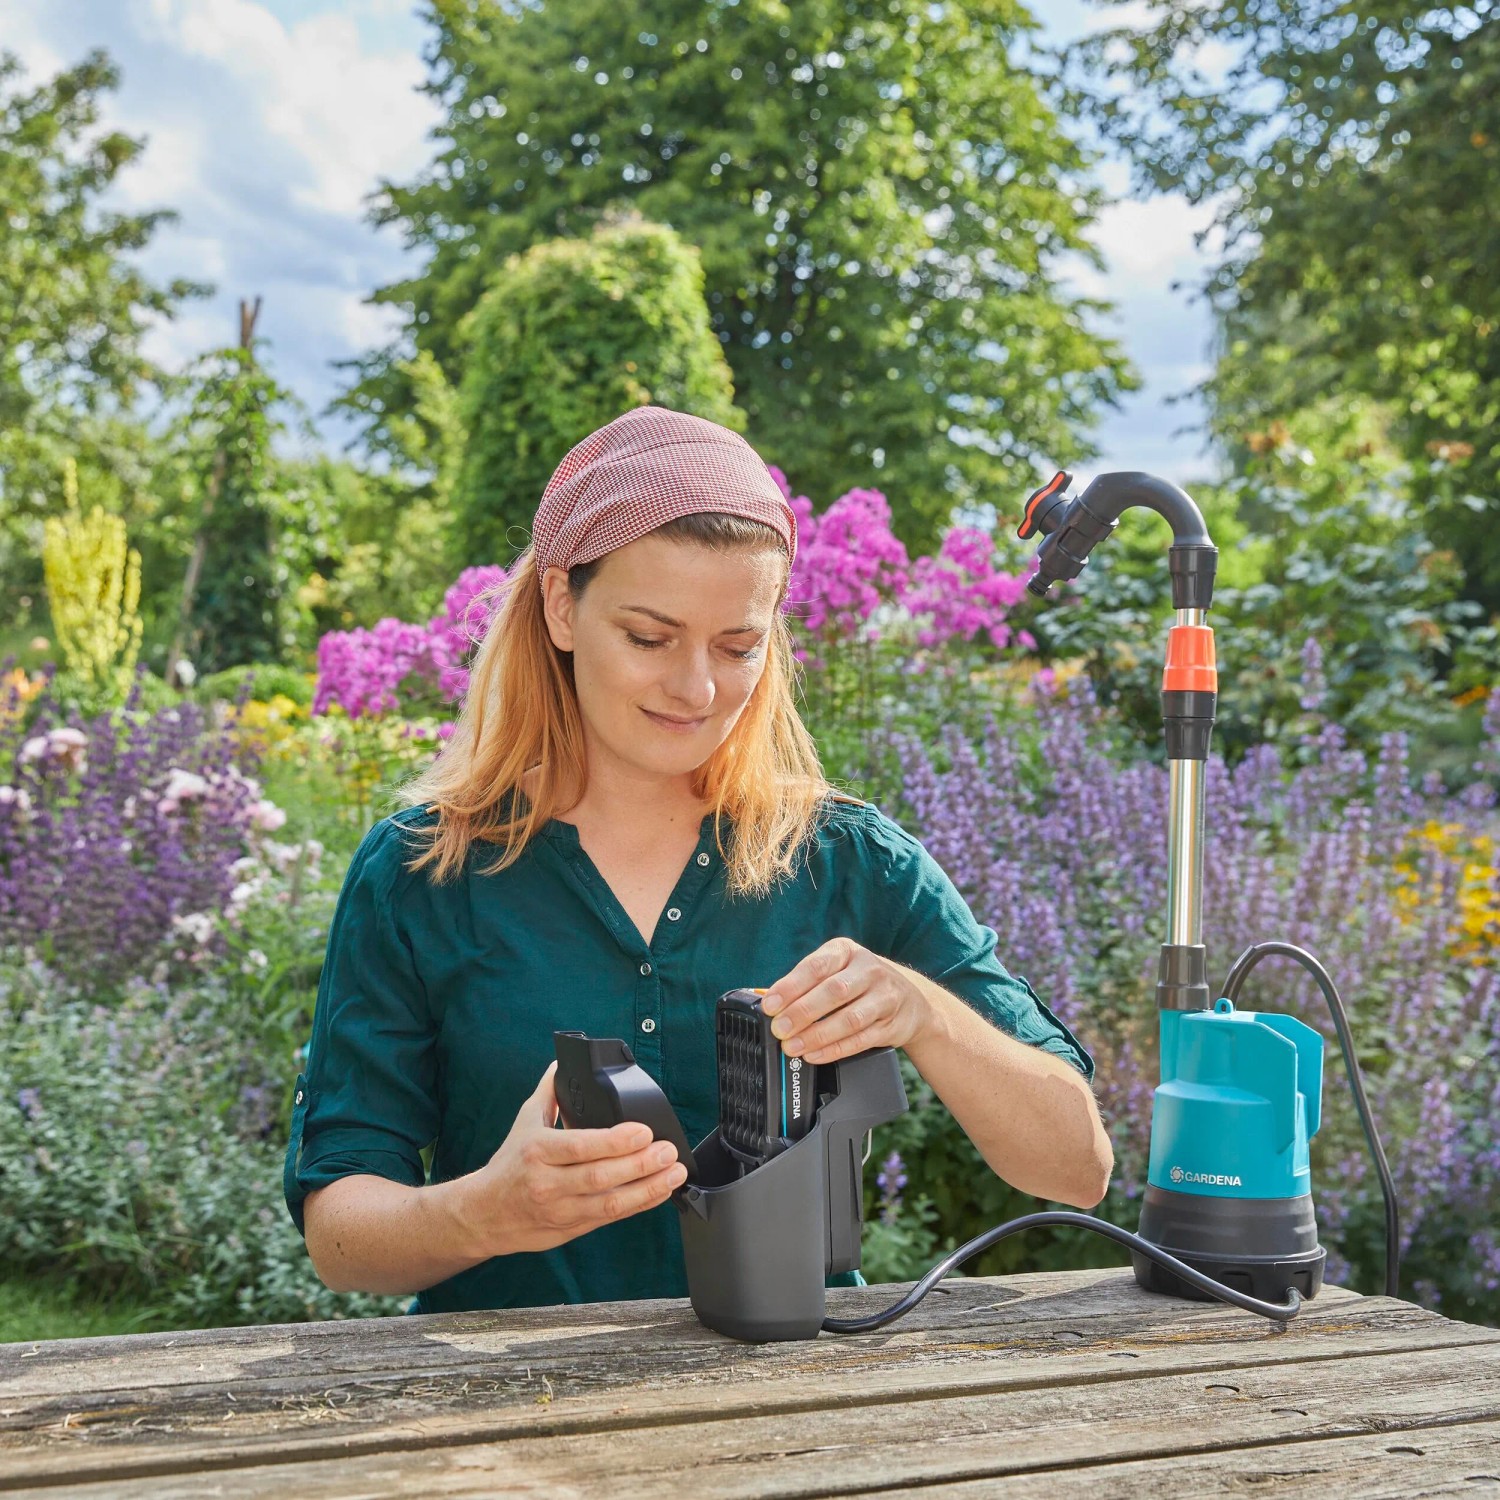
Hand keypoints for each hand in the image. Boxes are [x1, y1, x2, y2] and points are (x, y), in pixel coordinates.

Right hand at [468, 1063, 688, 1256]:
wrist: (484, 1214)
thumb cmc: (509, 1165)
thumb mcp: (524, 1122)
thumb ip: (548, 1092)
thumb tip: (562, 1063)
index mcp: (537, 1151)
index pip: (581, 1146)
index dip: (616, 1141)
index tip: (644, 1131)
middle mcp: (548, 1183)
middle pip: (600, 1176)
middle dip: (641, 1164)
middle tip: (668, 1151)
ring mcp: (561, 1209)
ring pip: (610, 1203)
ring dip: (648, 1189)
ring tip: (673, 1174)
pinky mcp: (571, 1228)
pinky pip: (610, 1217)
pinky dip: (638, 1205)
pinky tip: (659, 1192)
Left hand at [761, 938, 933, 1065]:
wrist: (912, 999)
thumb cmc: (861, 982)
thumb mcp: (838, 968)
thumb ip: (808, 982)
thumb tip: (773, 1003)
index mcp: (847, 951)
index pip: (817, 966)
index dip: (791, 986)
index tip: (770, 1004)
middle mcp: (869, 970)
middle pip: (834, 992)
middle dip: (802, 1012)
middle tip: (780, 1029)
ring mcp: (884, 997)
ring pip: (849, 1019)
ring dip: (817, 1035)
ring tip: (793, 1047)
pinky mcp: (891, 1025)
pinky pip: (860, 1040)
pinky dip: (834, 1050)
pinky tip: (815, 1055)